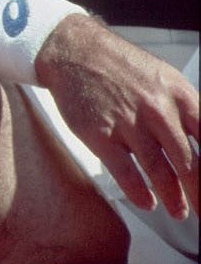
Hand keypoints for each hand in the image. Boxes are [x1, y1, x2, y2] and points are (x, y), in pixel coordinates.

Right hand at [36, 13, 198, 219]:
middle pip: (188, 162)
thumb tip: (199, 141)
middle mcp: (158, 110)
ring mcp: (129, 123)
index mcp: (179, 95)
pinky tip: (147, 202)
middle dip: (198, 191)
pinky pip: (126, 172)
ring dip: (173, 197)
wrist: (76, 52)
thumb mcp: (164, 79)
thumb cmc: (120, 67)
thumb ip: (185, 110)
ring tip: (179, 211)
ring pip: (159, 170)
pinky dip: (139, 192)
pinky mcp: (100, 135)